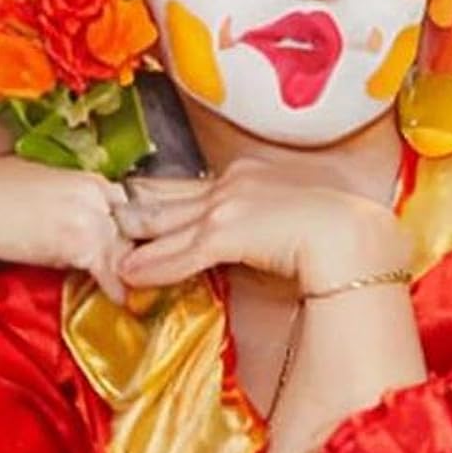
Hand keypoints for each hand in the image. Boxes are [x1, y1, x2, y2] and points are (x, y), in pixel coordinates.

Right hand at [0, 157, 132, 303]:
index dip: (122, 225)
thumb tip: (68, 221)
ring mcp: (89, 216)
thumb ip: (64, 196)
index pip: (121, 202)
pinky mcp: (78, 242)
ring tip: (132, 288)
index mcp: (85, 176)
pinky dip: (115, 286)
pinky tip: (121, 299)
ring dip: (125, 269)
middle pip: (128, 226)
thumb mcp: (38, 181)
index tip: (122, 241)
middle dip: (131, 248)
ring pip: (123, 247)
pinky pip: (108, 268)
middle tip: (135, 270)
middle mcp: (94, 193)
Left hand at [113, 160, 410, 294]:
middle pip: (165, 200)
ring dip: (131, 243)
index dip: (152, 196)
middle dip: (130, 213)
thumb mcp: (281, 218)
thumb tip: (234, 241)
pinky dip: (151, 268)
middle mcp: (229, 183)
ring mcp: (225, 206)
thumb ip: (250, 225)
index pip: (186, 186)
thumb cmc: (329, 232)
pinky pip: (178, 255)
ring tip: (103, 252)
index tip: (127, 199)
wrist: (352, 236)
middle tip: (99, 220)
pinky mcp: (226, 233)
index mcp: (243, 174)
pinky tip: (128, 277)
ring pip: (164, 227)